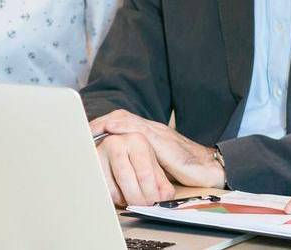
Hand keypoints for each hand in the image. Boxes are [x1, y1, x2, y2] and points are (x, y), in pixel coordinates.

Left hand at [90, 111, 224, 187]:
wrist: (210, 168)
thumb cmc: (186, 169)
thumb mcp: (158, 166)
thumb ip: (143, 163)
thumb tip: (123, 174)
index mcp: (150, 135)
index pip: (123, 123)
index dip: (103, 126)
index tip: (85, 133)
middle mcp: (152, 130)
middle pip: (121, 118)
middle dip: (99, 122)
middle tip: (80, 129)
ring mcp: (157, 133)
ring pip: (127, 120)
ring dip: (106, 123)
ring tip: (88, 128)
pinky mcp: (163, 141)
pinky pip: (139, 130)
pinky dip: (122, 128)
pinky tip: (111, 129)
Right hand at [94, 130, 177, 206]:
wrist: (112, 145)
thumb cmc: (136, 157)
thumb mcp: (153, 164)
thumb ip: (162, 183)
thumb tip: (164, 198)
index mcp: (137, 140)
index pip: (145, 175)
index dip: (152, 194)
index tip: (155, 203)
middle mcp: (116, 143)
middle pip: (129, 183)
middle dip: (140, 200)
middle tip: (145, 206)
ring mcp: (100, 153)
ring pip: (114, 190)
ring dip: (126, 200)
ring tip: (134, 196)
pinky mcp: (90, 166)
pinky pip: (103, 191)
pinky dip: (114, 198)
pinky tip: (121, 192)